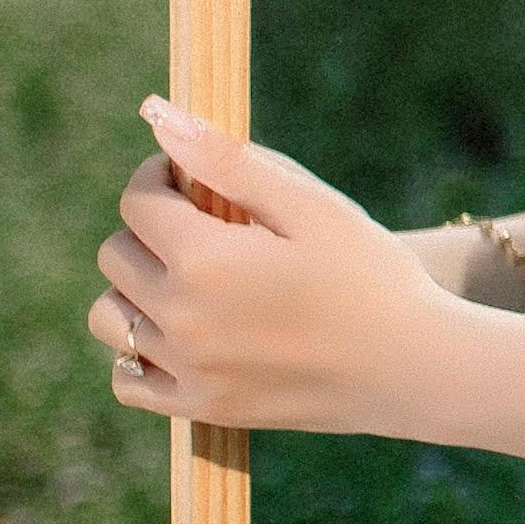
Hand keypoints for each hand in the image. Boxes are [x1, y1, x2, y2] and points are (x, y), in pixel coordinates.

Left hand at [87, 100, 461, 436]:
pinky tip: (181, 333)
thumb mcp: (311, 207)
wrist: (414, 367)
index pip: (137, 202)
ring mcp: (186, 369)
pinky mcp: (199, 407)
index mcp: (204, 259)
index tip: (189, 176)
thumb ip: (229, 162)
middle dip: (150, 229)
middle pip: (116, 256)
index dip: (159, 177)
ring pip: (109, 316)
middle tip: (206, 228)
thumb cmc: (372, 276)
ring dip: (135, 290)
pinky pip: (125, 378)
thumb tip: (159, 116)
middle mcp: (181, 317)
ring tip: (191, 281)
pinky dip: (136, 353)